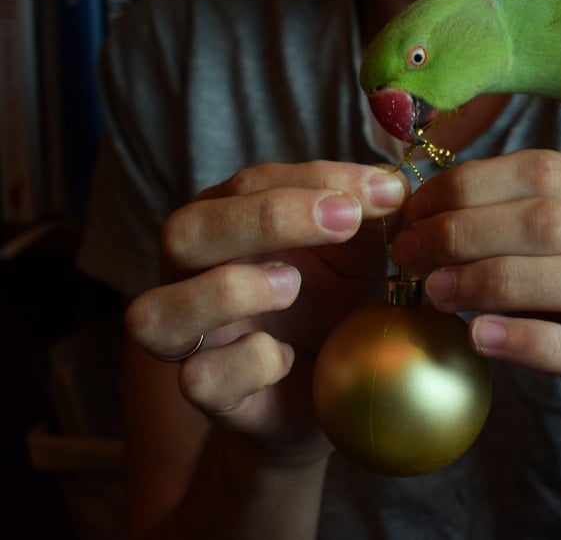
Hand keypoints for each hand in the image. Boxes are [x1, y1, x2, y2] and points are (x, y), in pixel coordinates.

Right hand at [124, 161, 409, 460]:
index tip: (383, 191)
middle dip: (264, 218)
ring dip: (227, 292)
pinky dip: (247, 363)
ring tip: (293, 286)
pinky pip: (200, 379)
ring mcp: (193, 339)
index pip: (249, 184)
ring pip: (156, 312)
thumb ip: (367, 214)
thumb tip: (391, 184)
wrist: (341, 394)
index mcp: (228, 225)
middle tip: (343, 219)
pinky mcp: (212, 395)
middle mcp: (193, 277)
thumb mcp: (357, 253)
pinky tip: (289, 356)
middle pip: (184, 232)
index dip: (314, 180)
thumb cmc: (338, 306)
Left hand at [390, 149, 560, 443]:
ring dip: (491, 280)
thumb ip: (507, 224)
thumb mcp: (554, 251)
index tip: (414, 210)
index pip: (541, 169)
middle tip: (409, 253)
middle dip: (467, 231)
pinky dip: (525, 340)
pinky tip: (478, 337)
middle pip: (552, 219)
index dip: (469, 185)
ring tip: (435, 292)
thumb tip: (418, 211)